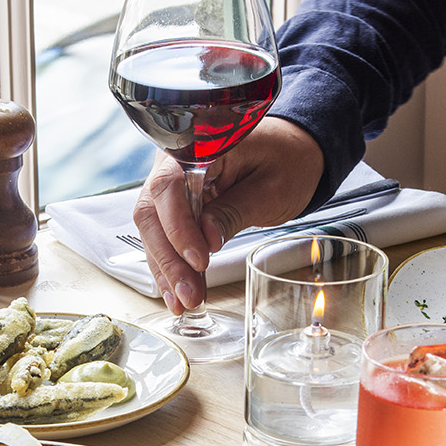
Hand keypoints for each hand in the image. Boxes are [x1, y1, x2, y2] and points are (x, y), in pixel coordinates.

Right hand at [133, 117, 323, 312]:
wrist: (292, 153)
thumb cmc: (286, 161)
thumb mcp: (270, 188)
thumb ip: (234, 211)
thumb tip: (206, 241)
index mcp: (196, 145)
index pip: (169, 187)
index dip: (178, 226)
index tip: (199, 259)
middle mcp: (174, 162)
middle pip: (153, 212)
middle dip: (168, 258)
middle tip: (188, 292)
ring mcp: (172, 185)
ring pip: (153, 229)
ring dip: (167, 268)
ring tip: (184, 300)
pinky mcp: (177, 206)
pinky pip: (165, 235)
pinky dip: (171, 264)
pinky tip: (178, 290)